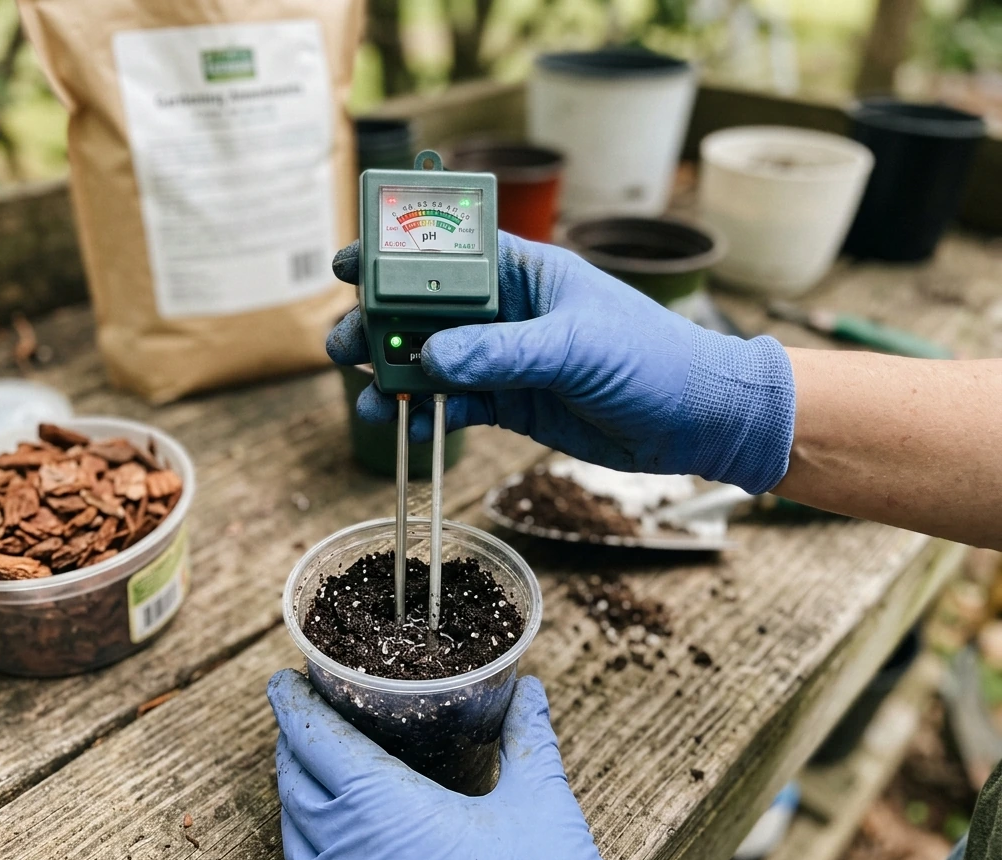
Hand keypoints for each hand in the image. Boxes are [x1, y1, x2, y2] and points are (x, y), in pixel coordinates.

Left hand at [267, 669, 616, 859]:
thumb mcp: (540, 809)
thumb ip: (528, 741)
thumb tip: (529, 690)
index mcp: (381, 806)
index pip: (312, 738)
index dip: (293, 702)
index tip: (285, 680)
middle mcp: (345, 851)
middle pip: (293, 779)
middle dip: (294, 740)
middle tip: (307, 711)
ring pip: (293, 829)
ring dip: (296, 789)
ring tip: (314, 763)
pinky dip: (307, 839)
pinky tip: (334, 832)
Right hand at [329, 233, 794, 494]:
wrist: (696, 420)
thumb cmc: (651, 358)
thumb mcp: (575, 347)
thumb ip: (502, 351)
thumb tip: (432, 359)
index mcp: (524, 272)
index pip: (447, 252)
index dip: (395, 254)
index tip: (349, 264)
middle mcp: (508, 311)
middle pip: (426, 310)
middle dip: (381, 325)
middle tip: (345, 347)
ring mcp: (507, 357)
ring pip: (434, 361)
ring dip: (396, 376)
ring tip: (365, 394)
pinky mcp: (513, 401)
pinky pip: (457, 403)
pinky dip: (429, 413)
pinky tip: (407, 425)